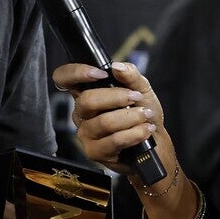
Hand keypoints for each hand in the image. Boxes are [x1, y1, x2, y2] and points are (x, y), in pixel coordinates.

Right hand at [52, 60, 168, 175]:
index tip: (100, 73)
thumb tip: (117, 67)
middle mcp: (81, 112)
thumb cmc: (143, 113)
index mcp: (85, 92)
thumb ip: (130, 75)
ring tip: (145, 116)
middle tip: (136, 97)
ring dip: (130, 117)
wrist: (156, 143)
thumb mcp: (142, 88)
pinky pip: (113, 140)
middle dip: (116, 97)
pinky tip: (144, 131)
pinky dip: (133, 134)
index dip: (75, 73)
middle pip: (86, 100)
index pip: (63, 78)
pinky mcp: (94, 152)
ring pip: (103, 122)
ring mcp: (85, 133)